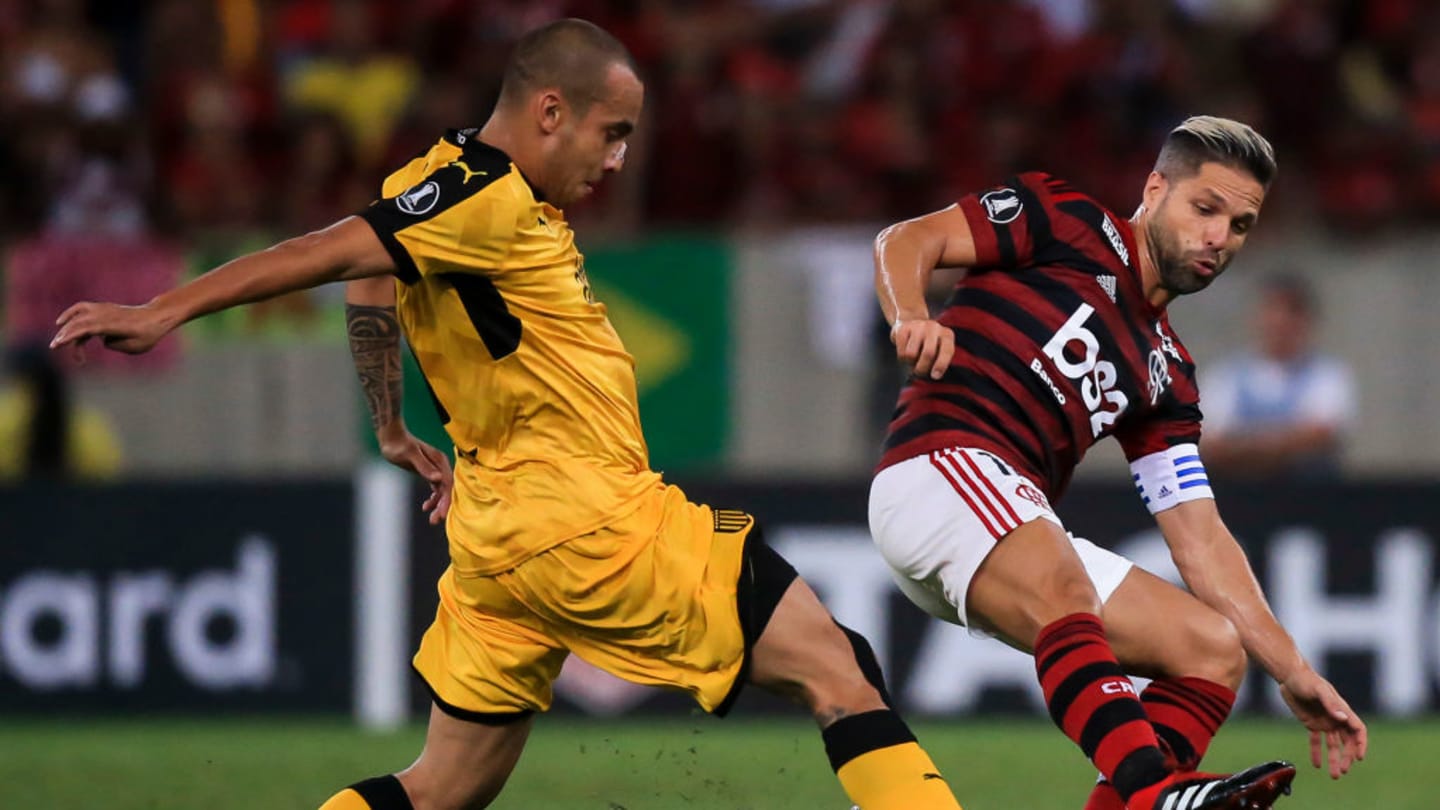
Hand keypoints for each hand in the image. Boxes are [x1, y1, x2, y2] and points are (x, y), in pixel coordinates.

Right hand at [50, 301, 173, 360]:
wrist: (157, 317)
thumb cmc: (149, 334)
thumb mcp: (135, 346)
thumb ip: (116, 344)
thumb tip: (103, 340)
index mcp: (113, 325)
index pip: (87, 328)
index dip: (71, 335)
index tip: (59, 344)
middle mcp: (106, 315)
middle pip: (79, 323)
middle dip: (65, 335)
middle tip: (55, 348)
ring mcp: (104, 309)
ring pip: (78, 316)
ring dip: (66, 327)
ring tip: (59, 341)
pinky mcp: (104, 309)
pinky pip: (82, 309)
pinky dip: (70, 314)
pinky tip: (61, 323)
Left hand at [377, 429, 452, 524]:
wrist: (391, 437)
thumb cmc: (399, 444)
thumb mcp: (410, 455)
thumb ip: (424, 467)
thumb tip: (437, 479)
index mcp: (439, 461)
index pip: (447, 483)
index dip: (446, 499)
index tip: (441, 514)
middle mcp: (439, 466)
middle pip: (446, 489)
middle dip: (443, 505)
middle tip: (435, 520)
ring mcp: (434, 469)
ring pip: (441, 490)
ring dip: (438, 505)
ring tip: (431, 518)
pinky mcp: (427, 472)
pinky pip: (435, 489)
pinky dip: (433, 499)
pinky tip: (426, 507)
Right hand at [891, 318, 953, 379]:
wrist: (911, 322)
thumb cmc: (928, 343)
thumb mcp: (938, 350)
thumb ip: (938, 362)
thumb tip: (932, 375)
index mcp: (946, 335)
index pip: (947, 350)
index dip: (941, 365)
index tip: (935, 376)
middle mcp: (934, 327)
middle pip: (928, 354)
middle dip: (922, 368)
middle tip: (918, 371)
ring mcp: (918, 326)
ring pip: (911, 354)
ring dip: (910, 362)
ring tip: (912, 358)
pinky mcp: (903, 328)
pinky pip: (901, 351)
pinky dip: (901, 357)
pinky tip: (904, 350)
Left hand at [1279, 668, 1367, 778]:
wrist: (1289, 677)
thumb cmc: (1306, 680)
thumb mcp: (1318, 690)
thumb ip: (1331, 704)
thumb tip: (1343, 719)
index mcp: (1342, 710)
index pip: (1357, 730)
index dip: (1360, 744)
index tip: (1358, 757)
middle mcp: (1336, 718)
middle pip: (1347, 742)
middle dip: (1347, 757)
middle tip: (1342, 771)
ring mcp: (1324, 722)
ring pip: (1333, 745)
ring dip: (1334, 759)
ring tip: (1334, 775)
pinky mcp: (1311, 724)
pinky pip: (1316, 741)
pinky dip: (1317, 753)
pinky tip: (1317, 764)